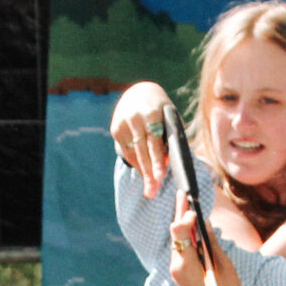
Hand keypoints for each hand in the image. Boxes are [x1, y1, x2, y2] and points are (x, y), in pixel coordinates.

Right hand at [111, 83, 178, 197]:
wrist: (139, 93)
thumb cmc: (161, 111)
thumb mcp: (169, 118)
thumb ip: (170, 138)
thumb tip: (166, 162)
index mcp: (152, 112)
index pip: (155, 140)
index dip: (158, 159)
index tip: (161, 176)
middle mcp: (135, 117)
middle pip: (143, 150)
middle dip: (149, 172)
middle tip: (153, 192)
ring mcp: (123, 123)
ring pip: (133, 154)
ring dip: (143, 173)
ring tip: (150, 190)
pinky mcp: (116, 129)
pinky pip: (127, 152)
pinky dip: (136, 164)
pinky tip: (144, 174)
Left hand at [168, 196, 241, 285]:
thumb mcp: (222, 266)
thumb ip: (210, 243)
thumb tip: (204, 222)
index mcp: (185, 263)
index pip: (178, 230)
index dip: (184, 214)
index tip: (191, 202)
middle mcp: (176, 266)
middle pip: (176, 233)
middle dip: (180, 212)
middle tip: (183, 193)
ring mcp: (177, 272)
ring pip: (178, 241)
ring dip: (183, 224)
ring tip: (186, 204)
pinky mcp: (181, 276)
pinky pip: (181, 251)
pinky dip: (186, 237)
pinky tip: (191, 228)